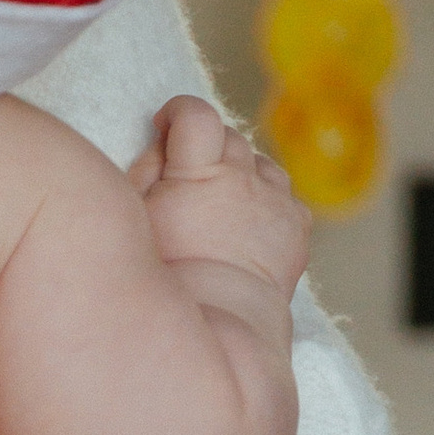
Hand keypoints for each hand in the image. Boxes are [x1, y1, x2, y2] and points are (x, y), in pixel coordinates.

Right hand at [130, 94, 308, 299]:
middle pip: (229, 137)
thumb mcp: (136, 219)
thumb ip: (146, 171)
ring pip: (261, 164)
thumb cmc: (168, 276)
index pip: (195, 115)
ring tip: (222, 202)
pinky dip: (269, 202)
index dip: (179, 111)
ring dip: (242, 172)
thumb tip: (164, 145)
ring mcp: (276, 202)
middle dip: (208, 147)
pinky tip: (250, 223)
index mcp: (201, 174)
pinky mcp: (297, 227)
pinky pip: (286, 198)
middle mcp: (245, 180)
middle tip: (187, 174)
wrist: (220, 323)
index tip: (167, 123)